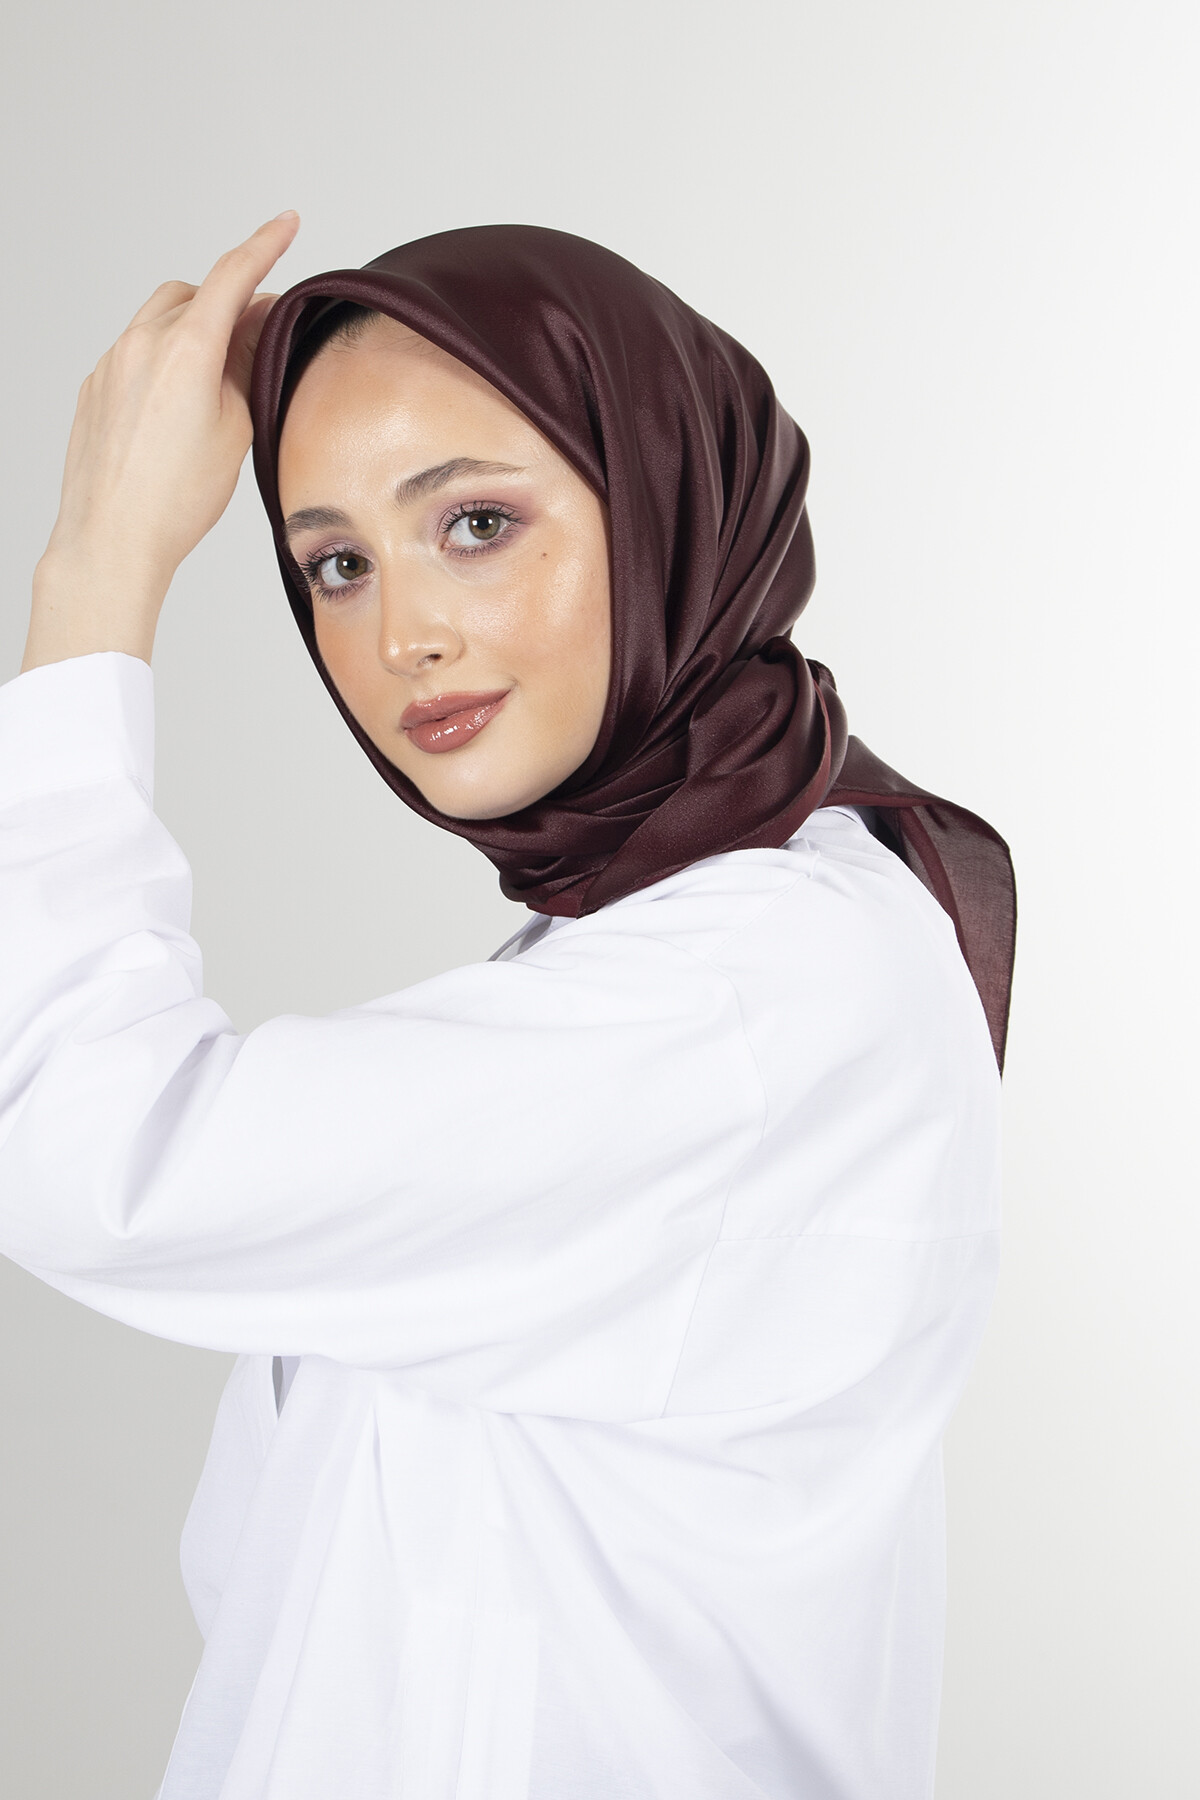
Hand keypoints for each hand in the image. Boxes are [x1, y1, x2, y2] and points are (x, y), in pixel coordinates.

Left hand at [22, 211, 299, 671]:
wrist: (112, 538)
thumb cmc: (175, 499)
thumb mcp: (235, 429)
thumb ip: (244, 367)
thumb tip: (249, 331)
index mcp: (185, 349)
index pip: (232, 276)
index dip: (265, 245)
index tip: (286, 223)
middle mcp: (141, 344)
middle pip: (193, 294)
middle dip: (227, 301)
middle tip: (261, 334)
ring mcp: (111, 364)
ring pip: (160, 319)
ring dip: (193, 328)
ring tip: (219, 377)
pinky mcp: (94, 388)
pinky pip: (134, 352)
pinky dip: (163, 357)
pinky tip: (179, 404)